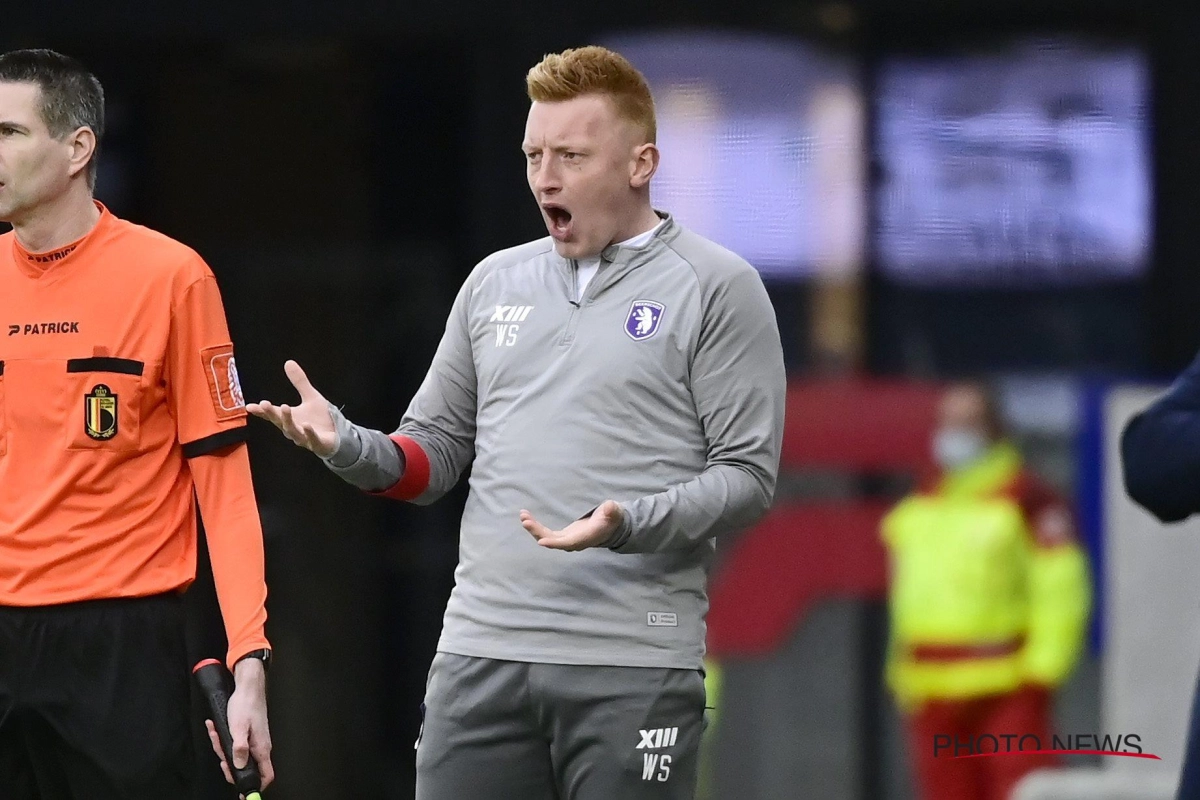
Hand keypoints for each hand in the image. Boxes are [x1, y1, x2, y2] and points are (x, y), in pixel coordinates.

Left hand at [205, 659, 274, 795]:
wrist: (248, 687)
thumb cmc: (246, 704)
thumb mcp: (238, 727)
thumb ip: (239, 748)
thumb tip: (238, 765)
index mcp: (261, 748)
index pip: (265, 775)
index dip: (255, 786)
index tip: (244, 791)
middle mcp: (259, 747)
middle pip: (246, 768)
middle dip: (229, 764)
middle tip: (221, 757)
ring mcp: (254, 741)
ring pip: (237, 755)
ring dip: (222, 747)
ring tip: (215, 734)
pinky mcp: (247, 735)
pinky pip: (234, 744)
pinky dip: (223, 739)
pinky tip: (216, 729)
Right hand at [247, 360, 336, 456]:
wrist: (338, 436)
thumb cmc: (320, 419)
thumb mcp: (311, 397)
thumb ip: (299, 382)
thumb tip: (288, 362)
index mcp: (290, 418)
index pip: (273, 414)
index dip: (261, 411)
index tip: (250, 406)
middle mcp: (294, 429)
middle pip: (280, 422)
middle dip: (272, 413)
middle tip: (264, 403)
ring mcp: (305, 438)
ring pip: (293, 431)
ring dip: (288, 420)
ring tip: (285, 408)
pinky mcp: (318, 444)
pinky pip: (312, 439)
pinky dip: (309, 433)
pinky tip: (306, 425)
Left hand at [520, 500, 623, 550]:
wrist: (611, 526)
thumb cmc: (613, 518)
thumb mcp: (615, 513)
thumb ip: (612, 511)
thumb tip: (610, 507)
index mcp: (586, 538)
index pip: (569, 543)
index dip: (556, 543)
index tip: (542, 541)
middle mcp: (574, 542)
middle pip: (554, 541)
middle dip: (538, 533)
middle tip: (526, 521)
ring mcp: (567, 540)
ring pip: (547, 537)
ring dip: (534, 529)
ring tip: (523, 516)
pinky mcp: (563, 536)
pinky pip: (546, 533)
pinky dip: (536, 526)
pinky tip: (526, 517)